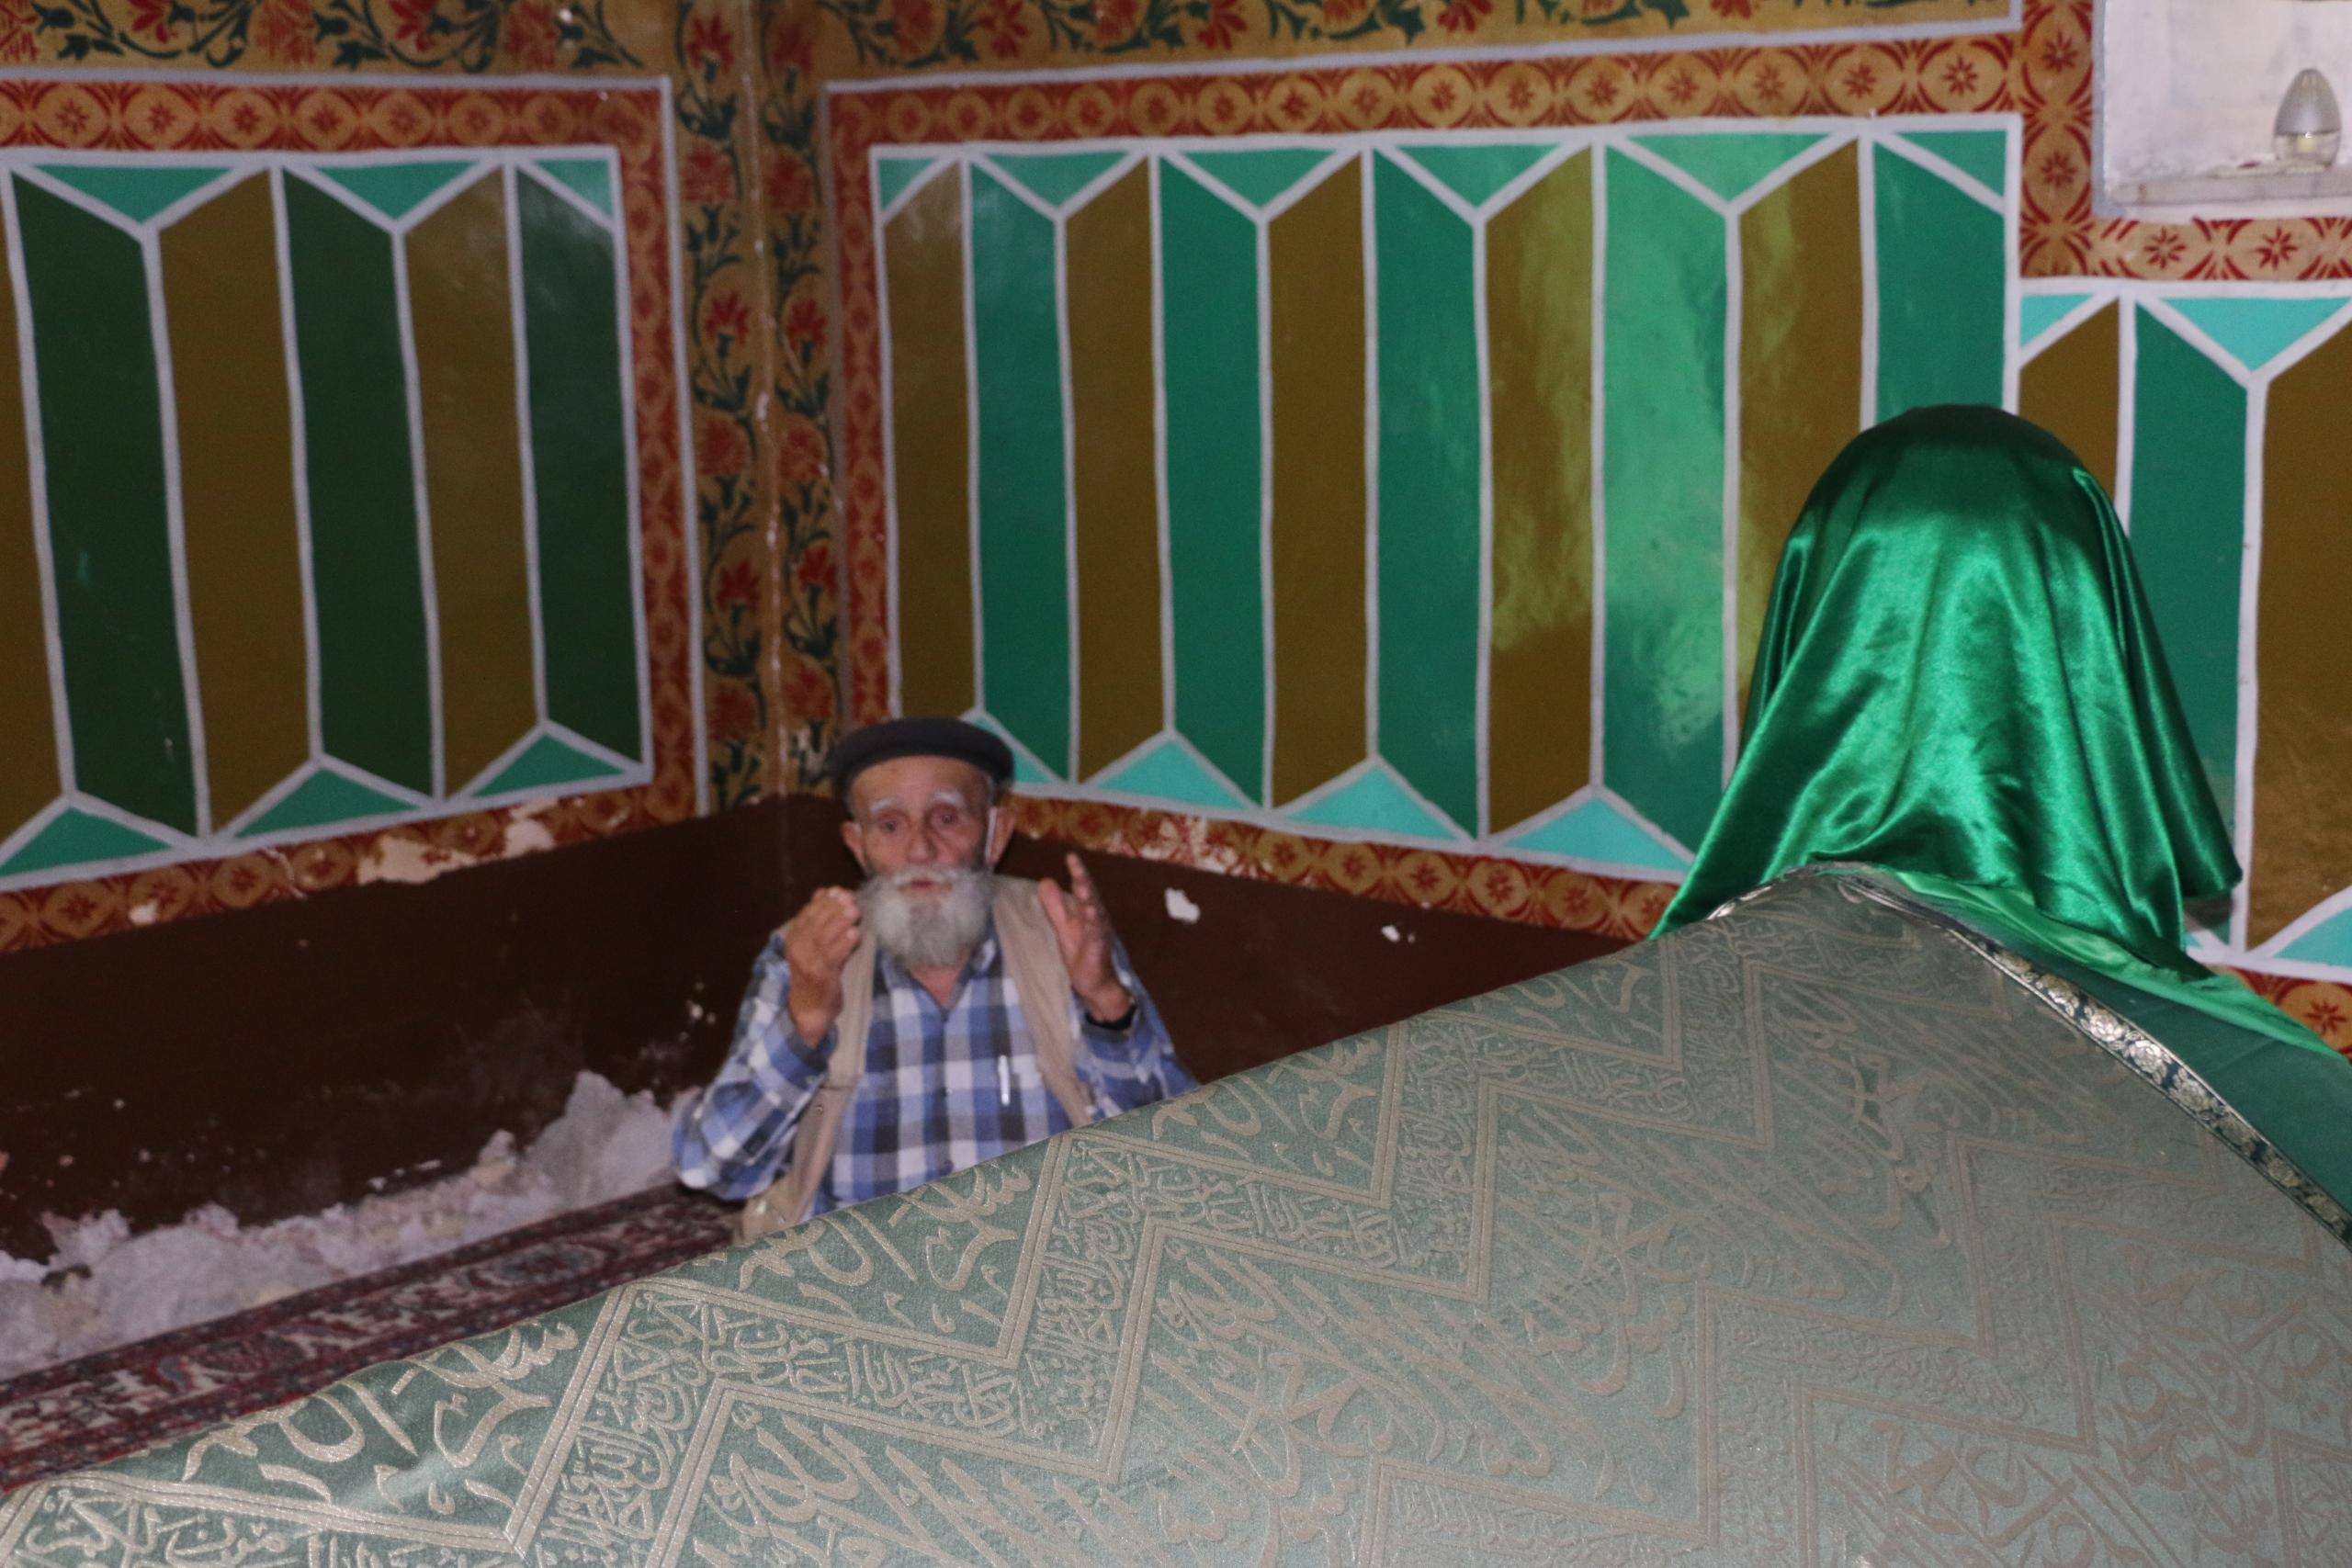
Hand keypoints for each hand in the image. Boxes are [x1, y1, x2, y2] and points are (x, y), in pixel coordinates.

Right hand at [781, 887, 860, 1045]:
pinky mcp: (820, 975)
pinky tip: (856, 934)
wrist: (810, 1008)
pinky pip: (832, 955)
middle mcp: (797, 948)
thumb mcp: (813, 945)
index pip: (807, 913)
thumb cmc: (815, 973)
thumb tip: (825, 892)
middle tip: (851, 899)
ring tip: (855, 912)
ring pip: (823, 936)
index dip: (824, 901)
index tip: (839, 891)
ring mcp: (807, 962)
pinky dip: (844, 943)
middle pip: (816, 922)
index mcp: (794, 937)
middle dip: (833, 908)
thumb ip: (819, 921)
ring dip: (840, 922)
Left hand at [1037, 853, 1130, 1021]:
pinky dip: (1094, 922)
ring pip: (1095, 911)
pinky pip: (1097, 933)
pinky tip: (1091, 911)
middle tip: (1074, 861)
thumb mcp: (1064, 927)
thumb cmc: (1082, 953)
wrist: (1095, 984)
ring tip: (1080, 882)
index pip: (1082, 888)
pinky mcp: (1099, 948)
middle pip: (1089, 894)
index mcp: (1087, 911)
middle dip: (1082, 877)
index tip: (1070, 855)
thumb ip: (1055, 906)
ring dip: (1088, 896)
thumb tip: (1045, 881)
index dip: (1077, 872)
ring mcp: (1099, 933)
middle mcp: (1096, 918)